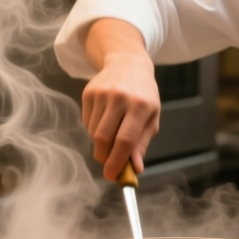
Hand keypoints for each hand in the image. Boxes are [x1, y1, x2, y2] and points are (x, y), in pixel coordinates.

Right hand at [79, 19, 159, 179]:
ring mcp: (102, 94)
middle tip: (108, 164)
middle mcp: (120, 98)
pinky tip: (105, 118)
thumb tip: (135, 169)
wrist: (128, 63)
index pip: (125, 139)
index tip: (112, 176)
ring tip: (112, 134)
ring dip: (101, 143)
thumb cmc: (144, 95)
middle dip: (104, 157)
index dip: (117, 161)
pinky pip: (87, 122)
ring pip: (93, 132)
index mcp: (141, 106)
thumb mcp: (151, 118)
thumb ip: (141, 144)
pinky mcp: (88, 92)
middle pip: (104, 138)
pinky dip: (94, 129)